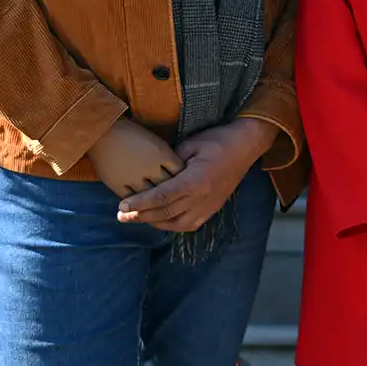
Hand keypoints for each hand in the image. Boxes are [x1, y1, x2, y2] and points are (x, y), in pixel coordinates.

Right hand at [87, 116, 184, 198]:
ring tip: (159, 205)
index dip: (183, 178)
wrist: (103, 131)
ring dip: (154, 201)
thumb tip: (179, 172)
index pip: (179, 172)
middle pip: (167, 186)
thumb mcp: (155, 141)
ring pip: (150, 196)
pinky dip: (137, 204)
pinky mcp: (119, 185)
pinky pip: (133, 200)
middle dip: (172, 191)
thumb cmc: (131, 133)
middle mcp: (150, 167)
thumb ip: (167, 157)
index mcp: (162, 153)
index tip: (184, 181)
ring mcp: (134, 178)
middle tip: (176, 198)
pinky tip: (141, 205)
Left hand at [117, 118, 278, 232]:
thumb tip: (151, 172)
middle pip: (166, 213)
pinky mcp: (212, 209)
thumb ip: (170, 161)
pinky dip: (171, 225)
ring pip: (176, 224)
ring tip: (137, 218)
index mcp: (196, 181)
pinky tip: (160, 219)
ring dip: (154, 222)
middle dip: (140, 216)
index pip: (162, 197)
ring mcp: (209, 206)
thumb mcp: (190, 143)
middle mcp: (202, 198)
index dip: (140, 203)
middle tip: (121, 216)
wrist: (245, 146)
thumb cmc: (217, 140)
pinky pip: (189, 225)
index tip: (123, 205)